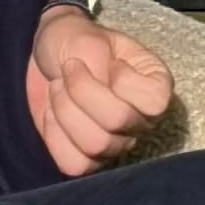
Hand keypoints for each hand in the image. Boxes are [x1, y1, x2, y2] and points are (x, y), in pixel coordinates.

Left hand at [25, 7, 174, 175]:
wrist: (48, 54)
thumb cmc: (76, 41)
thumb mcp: (88, 40)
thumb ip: (99, 65)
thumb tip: (101, 93)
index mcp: (157, 85)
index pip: (153, 102)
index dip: (121, 81)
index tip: (107, 60)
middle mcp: (143, 120)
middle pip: (116, 123)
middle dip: (80, 91)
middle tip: (69, 69)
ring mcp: (117, 142)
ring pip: (95, 146)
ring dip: (65, 111)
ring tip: (58, 88)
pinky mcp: (89, 158)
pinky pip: (75, 164)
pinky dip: (56, 137)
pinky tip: (52, 115)